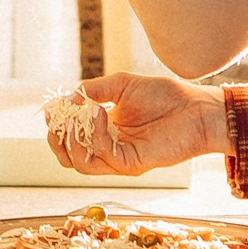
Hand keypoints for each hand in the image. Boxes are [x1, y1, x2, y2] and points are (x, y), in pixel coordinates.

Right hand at [48, 73, 228, 175]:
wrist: (197, 108)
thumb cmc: (166, 95)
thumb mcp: (122, 85)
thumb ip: (94, 90)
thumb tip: (67, 98)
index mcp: (104, 129)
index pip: (71, 138)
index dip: (56, 126)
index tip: (50, 109)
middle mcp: (109, 147)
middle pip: (70, 157)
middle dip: (57, 139)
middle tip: (57, 119)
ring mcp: (120, 158)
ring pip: (82, 164)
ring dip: (74, 140)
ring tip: (78, 115)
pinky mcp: (133, 163)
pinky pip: (105, 157)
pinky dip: (97, 135)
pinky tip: (99, 112)